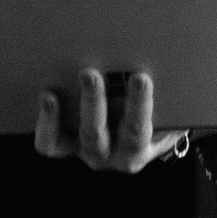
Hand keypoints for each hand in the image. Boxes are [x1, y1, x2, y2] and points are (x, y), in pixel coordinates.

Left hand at [34, 69, 186, 172]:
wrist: (149, 136)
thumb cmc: (162, 117)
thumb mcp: (171, 113)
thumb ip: (168, 97)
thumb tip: (170, 61)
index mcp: (138, 150)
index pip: (137, 130)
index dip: (138, 105)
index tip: (141, 78)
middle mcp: (109, 155)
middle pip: (96, 135)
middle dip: (92, 102)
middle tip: (89, 73)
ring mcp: (85, 152)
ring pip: (66, 142)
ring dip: (57, 117)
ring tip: (52, 93)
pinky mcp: (65, 145)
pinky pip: (49, 143)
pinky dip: (45, 123)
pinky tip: (46, 96)